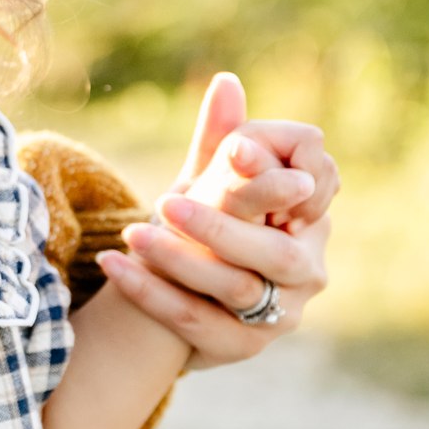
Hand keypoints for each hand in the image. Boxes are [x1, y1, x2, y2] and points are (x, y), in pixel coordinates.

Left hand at [101, 72, 335, 366]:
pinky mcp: (239, 345)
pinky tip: (113, 265)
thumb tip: (226, 83)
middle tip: (166, 202)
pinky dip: (151, 292)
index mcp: (311, 219)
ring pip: (234, 289)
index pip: (315, 190)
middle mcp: (307, 270)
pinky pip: (194, 322)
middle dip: (221, 225)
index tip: (237, 153)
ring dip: (180, 261)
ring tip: (131, 235)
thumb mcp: (215, 182)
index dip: (280, 177)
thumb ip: (223, 140)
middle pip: (275, 253)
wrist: (182, 293)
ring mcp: (280, 314)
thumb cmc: (209, 224)